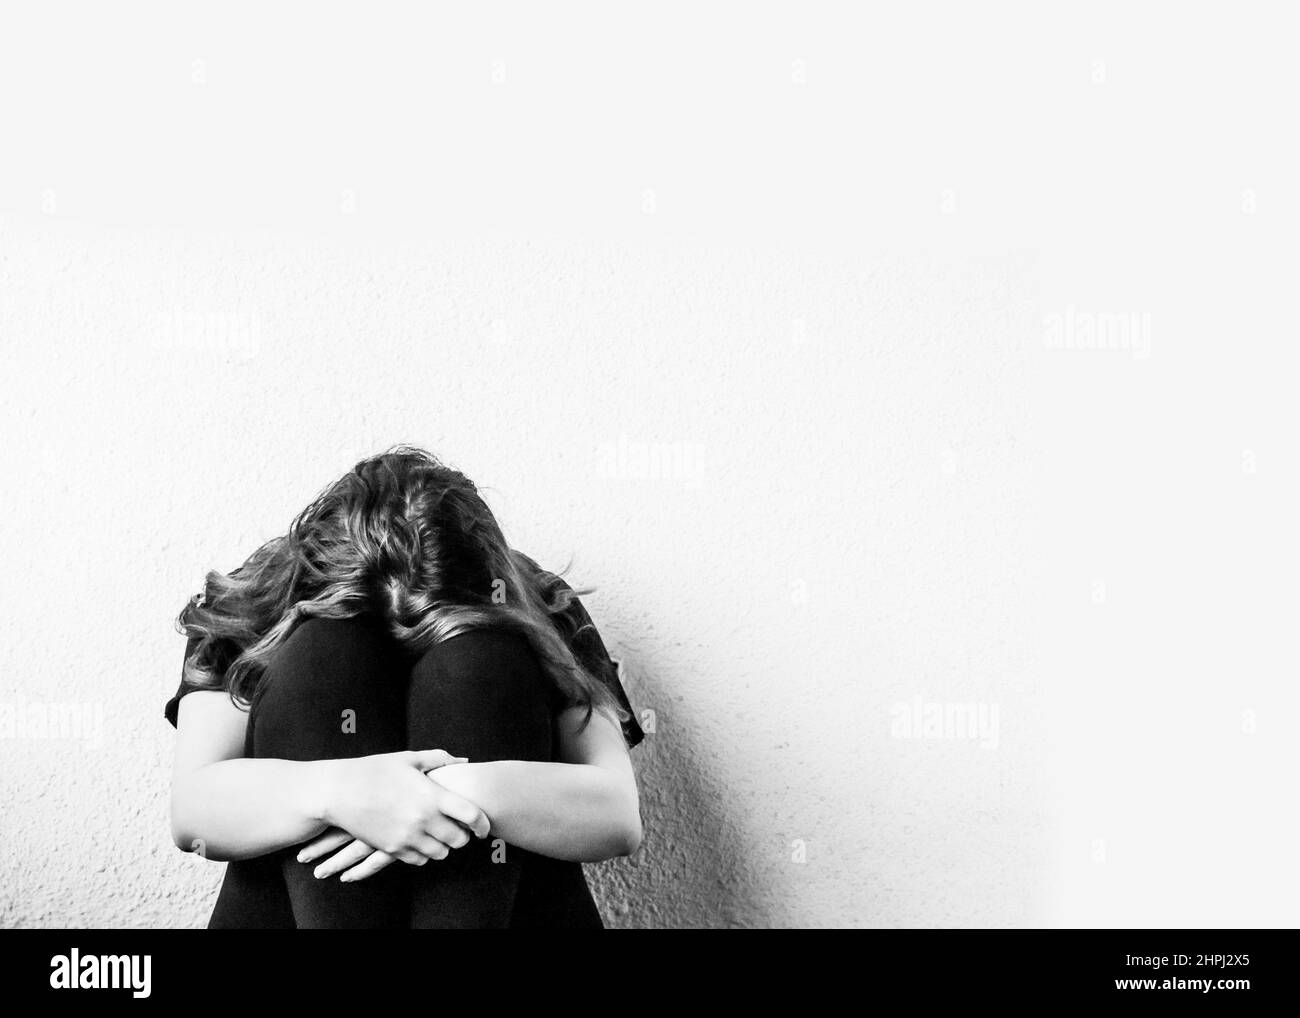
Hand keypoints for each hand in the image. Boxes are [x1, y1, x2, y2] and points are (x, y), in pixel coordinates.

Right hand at [315, 749, 489, 868]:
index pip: (471, 816)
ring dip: (443, 845)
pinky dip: (424, 853)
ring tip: (438, 833)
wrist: (338, 792)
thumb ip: (439, 759)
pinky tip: (420, 839)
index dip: (483, 824)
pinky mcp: (392, 848)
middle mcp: (422, 819)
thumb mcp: (408, 758)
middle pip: (459, 840)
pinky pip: (419, 860)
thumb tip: (463, 760)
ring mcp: (407, 837)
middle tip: (458, 827)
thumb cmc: (374, 770)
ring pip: (440, 853)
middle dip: (462, 835)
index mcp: (431, 795)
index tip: (483, 827)